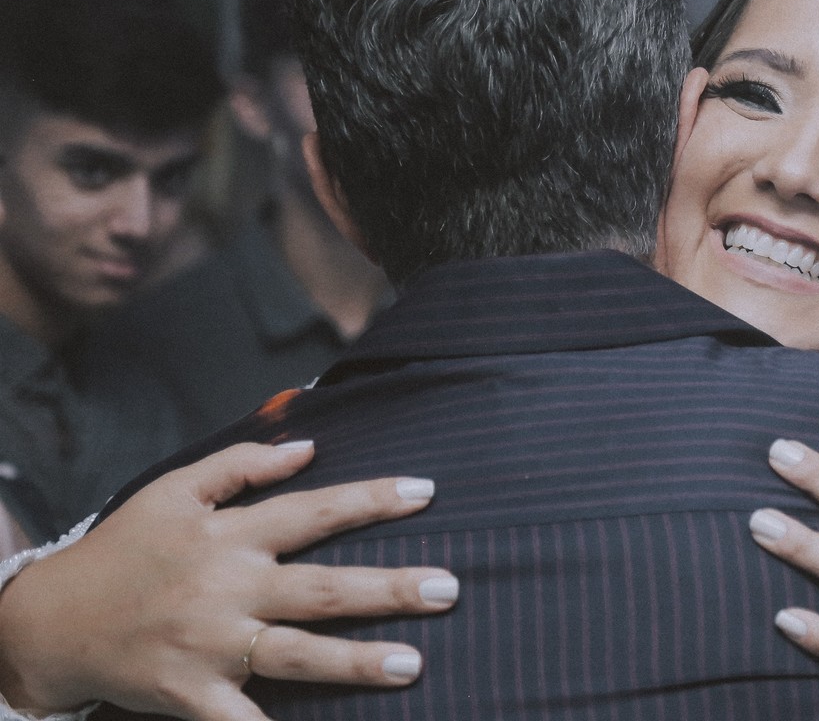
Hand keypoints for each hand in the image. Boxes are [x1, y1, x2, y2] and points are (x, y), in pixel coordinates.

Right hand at [0, 441, 457, 720]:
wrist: (50, 623)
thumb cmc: (121, 550)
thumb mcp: (173, 491)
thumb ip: (241, 463)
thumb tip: (308, 445)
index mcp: (228, 536)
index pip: (313, 511)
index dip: (371, 500)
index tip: (427, 492)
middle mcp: (227, 589)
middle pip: (320, 588)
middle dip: (388, 588)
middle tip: (448, 587)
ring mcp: (211, 646)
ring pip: (296, 654)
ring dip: (356, 660)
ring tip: (412, 664)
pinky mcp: (192, 694)